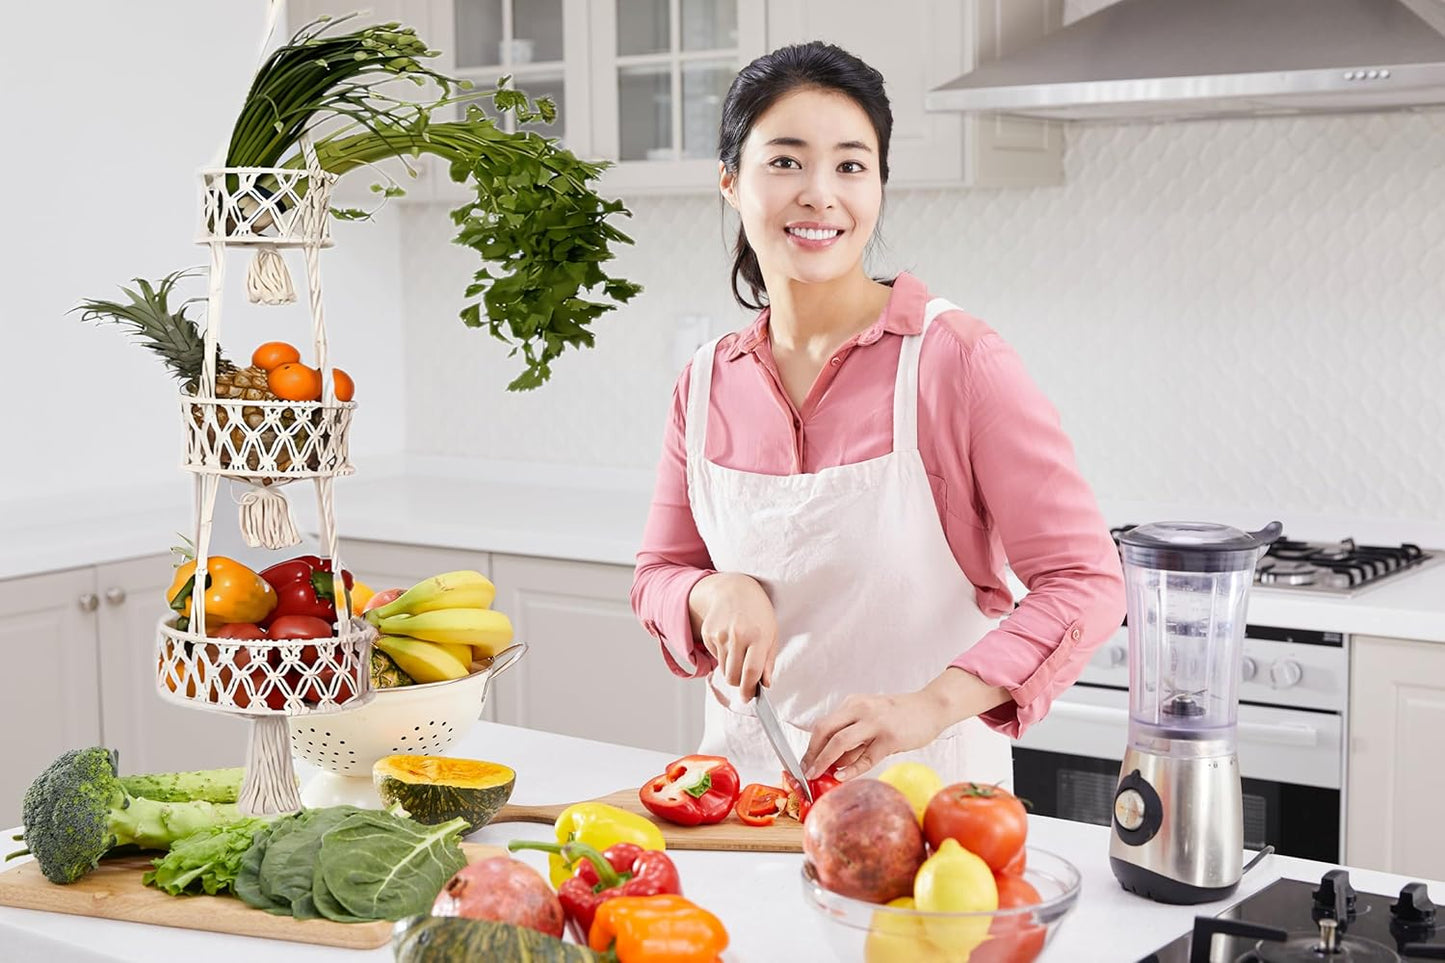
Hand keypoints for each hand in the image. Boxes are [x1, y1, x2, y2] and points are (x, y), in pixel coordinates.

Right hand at [687, 572, 778, 700]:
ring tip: (740, 654)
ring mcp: (720, 634)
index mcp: (758, 636)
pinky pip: (716, 658)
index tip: (748, 698)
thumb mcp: (772, 633)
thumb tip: (765, 684)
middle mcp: (737, 636)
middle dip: (740, 684)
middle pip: (733, 677)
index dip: (749, 690)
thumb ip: (769, 661)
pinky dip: (723, 657)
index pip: (751, 672)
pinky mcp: (708, 634)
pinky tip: (730, 641)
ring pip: (724, 670)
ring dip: (732, 670)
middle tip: (746, 680)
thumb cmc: (758, 613)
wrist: (734, 589)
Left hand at [801, 690, 949, 780]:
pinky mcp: (890, 738)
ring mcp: (875, 723)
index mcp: (854, 704)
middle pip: (825, 730)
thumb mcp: (872, 719)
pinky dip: (851, 769)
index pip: (824, 724)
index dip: (811, 745)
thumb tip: (833, 762)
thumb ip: (854, 738)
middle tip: (806, 771)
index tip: (805, 761)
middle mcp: (861, 709)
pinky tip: (842, 776)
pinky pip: (865, 757)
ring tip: (817, 775)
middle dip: (812, 753)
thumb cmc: (901, 715)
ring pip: (840, 742)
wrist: (932, 708)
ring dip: (824, 761)